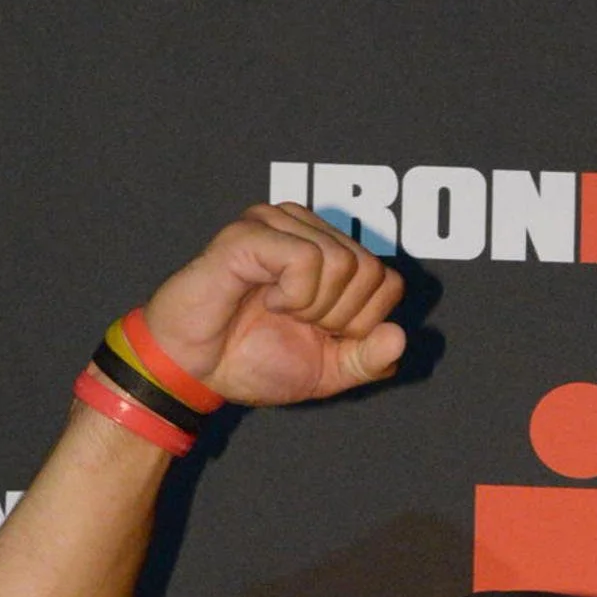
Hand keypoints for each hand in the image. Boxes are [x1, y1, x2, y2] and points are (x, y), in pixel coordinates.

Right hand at [140, 205, 405, 406]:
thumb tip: (401, 338)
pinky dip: (293, 295)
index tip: (320, 333)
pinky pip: (306, 259)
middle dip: (339, 317)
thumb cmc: (251, 361)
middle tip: (295, 322)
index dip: (363, 323)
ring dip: (313, 307)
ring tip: (277, 310)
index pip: (387, 280)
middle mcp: (305, 228)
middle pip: (370, 271)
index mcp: (328, 254)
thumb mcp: (327, 372)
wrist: (195, 370)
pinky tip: (265, 298)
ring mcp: (277, 224)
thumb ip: (368, 360)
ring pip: (343, 263)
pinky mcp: (250, 233)